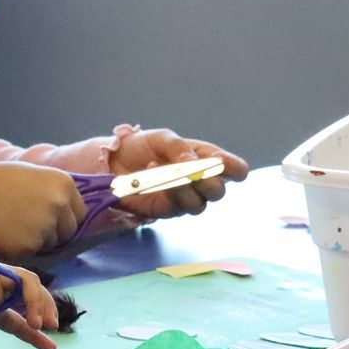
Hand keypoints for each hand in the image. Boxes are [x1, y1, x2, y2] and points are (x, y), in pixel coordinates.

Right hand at [0, 162, 84, 258]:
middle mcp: (60, 205)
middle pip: (69, 231)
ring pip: (51, 243)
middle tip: (29, 225)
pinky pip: (32, 251)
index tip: (49, 217)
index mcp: (64, 184)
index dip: (64, 217)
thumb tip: (67, 208)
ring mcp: (46, 227)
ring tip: (14, 226)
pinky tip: (6, 233)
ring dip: (37, 240)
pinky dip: (21, 247)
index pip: (79, 213)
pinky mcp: (29, 246)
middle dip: (54, 231)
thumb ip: (53, 191)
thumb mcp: (32, 175)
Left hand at [0, 256, 60, 348]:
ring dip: (39, 314)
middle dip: (35, 303)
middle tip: (38, 324)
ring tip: (50, 329)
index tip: (13, 310)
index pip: (9, 274)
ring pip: (24, 304)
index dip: (20, 291)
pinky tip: (49, 347)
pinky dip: (30, 335)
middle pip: (24, 286)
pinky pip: (14, 323)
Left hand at [109, 129, 250, 218]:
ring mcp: (184, 198)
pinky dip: (167, 189)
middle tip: (194, 170)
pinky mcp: (166, 210)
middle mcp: (200, 182)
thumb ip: (180, 148)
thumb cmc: (143, 147)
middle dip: (209, 182)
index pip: (234, 170)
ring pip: (199, 204)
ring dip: (186, 188)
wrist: (114, 161)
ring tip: (170, 173)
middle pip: (219, 192)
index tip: (225, 165)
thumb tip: (193, 164)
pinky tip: (153, 170)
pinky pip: (176, 206)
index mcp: (206, 160)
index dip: (235, 168)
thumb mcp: (164, 138)